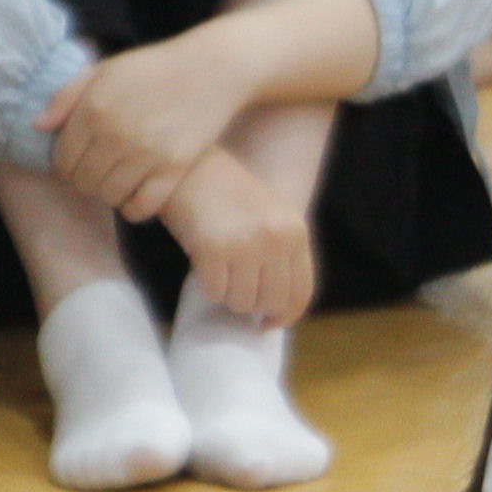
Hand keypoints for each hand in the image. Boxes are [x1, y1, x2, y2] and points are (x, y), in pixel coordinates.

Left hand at [45, 29, 256, 223]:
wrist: (210, 69)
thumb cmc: (152, 68)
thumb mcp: (104, 71)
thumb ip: (66, 97)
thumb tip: (38, 126)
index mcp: (93, 110)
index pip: (63, 160)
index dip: (65, 165)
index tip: (77, 161)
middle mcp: (115, 135)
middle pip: (83, 182)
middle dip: (85, 180)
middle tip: (98, 169)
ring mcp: (146, 154)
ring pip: (109, 197)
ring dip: (108, 193)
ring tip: (117, 178)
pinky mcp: (174, 169)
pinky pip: (141, 207)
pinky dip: (133, 207)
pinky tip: (136, 192)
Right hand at [161, 148, 316, 328]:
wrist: (191, 168)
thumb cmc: (226, 195)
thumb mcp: (269, 218)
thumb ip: (280, 256)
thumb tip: (276, 311)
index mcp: (295, 231)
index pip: (301, 292)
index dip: (285, 316)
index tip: (266, 323)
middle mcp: (276, 239)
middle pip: (271, 302)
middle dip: (251, 304)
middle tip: (233, 287)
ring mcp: (246, 244)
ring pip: (241, 303)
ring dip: (226, 295)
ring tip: (218, 269)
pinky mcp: (214, 249)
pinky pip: (214, 293)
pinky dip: (207, 287)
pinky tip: (203, 265)